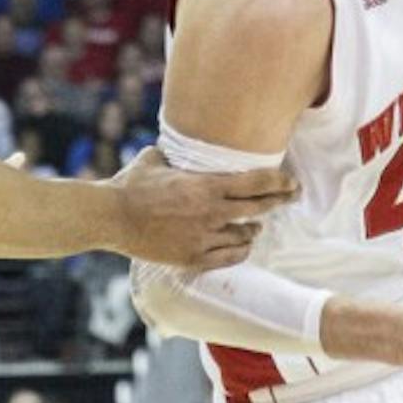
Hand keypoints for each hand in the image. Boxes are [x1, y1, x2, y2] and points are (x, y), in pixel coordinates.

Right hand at [108, 146, 297, 268]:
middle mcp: (211, 212)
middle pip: (259, 208)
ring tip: (257, 226)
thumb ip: (173, 154)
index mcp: (206, 185)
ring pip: (245, 235)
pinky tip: (243, 246)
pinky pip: (229, 257)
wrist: (110, 217)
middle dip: (279, 202)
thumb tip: (173, 144)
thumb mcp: (155, 159)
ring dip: (254, 229)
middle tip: (292, 198)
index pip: (256, 182)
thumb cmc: (131, 185)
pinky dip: (240, 251)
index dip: (279, 182)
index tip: (291, 182)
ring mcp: (203, 237)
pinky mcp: (193, 258)